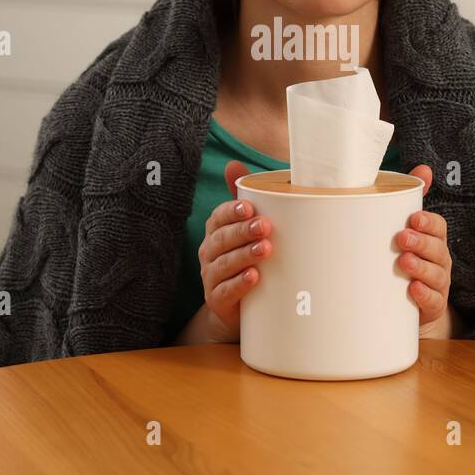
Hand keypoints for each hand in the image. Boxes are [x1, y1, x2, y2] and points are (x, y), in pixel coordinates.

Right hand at [193, 160, 268, 342]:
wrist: (237, 310)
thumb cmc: (245, 260)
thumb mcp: (246, 229)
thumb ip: (244, 198)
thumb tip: (234, 164)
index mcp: (217, 232)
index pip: (218, 217)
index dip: (231, 211)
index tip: (249, 206)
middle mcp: (209, 252)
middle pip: (222, 239)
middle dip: (243, 231)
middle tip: (265, 226)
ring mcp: (211, 277)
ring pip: (223, 264)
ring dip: (244, 255)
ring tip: (265, 250)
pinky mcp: (217, 300)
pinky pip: (225, 291)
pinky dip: (238, 284)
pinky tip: (254, 278)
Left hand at [400, 165, 454, 337]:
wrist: (410, 307)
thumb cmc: (407, 260)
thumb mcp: (407, 230)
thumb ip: (411, 199)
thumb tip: (423, 168)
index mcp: (434, 240)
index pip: (439, 227)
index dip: (429, 223)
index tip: (413, 218)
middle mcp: (439, 260)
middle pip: (438, 249)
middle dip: (422, 243)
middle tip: (402, 238)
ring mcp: (438, 284)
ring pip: (437, 275)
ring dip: (421, 268)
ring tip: (404, 263)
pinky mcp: (432, 306)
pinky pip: (434, 301)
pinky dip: (424, 295)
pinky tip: (413, 290)